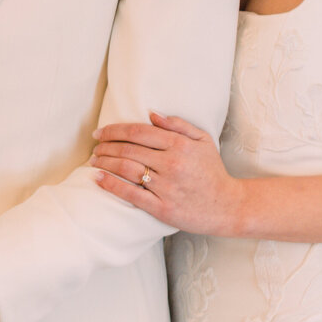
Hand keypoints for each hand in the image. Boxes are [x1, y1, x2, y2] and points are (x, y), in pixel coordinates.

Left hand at [91, 112, 243, 234]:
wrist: (228, 206)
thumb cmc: (213, 172)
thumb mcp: (203, 142)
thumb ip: (179, 125)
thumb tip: (152, 114)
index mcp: (179, 145)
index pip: (138, 132)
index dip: (114, 130)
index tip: (100, 132)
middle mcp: (171, 163)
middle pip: (128, 149)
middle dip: (105, 146)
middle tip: (94, 147)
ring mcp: (166, 186)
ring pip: (126, 169)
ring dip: (105, 163)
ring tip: (93, 161)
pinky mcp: (162, 207)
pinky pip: (131, 194)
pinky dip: (111, 185)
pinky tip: (98, 179)